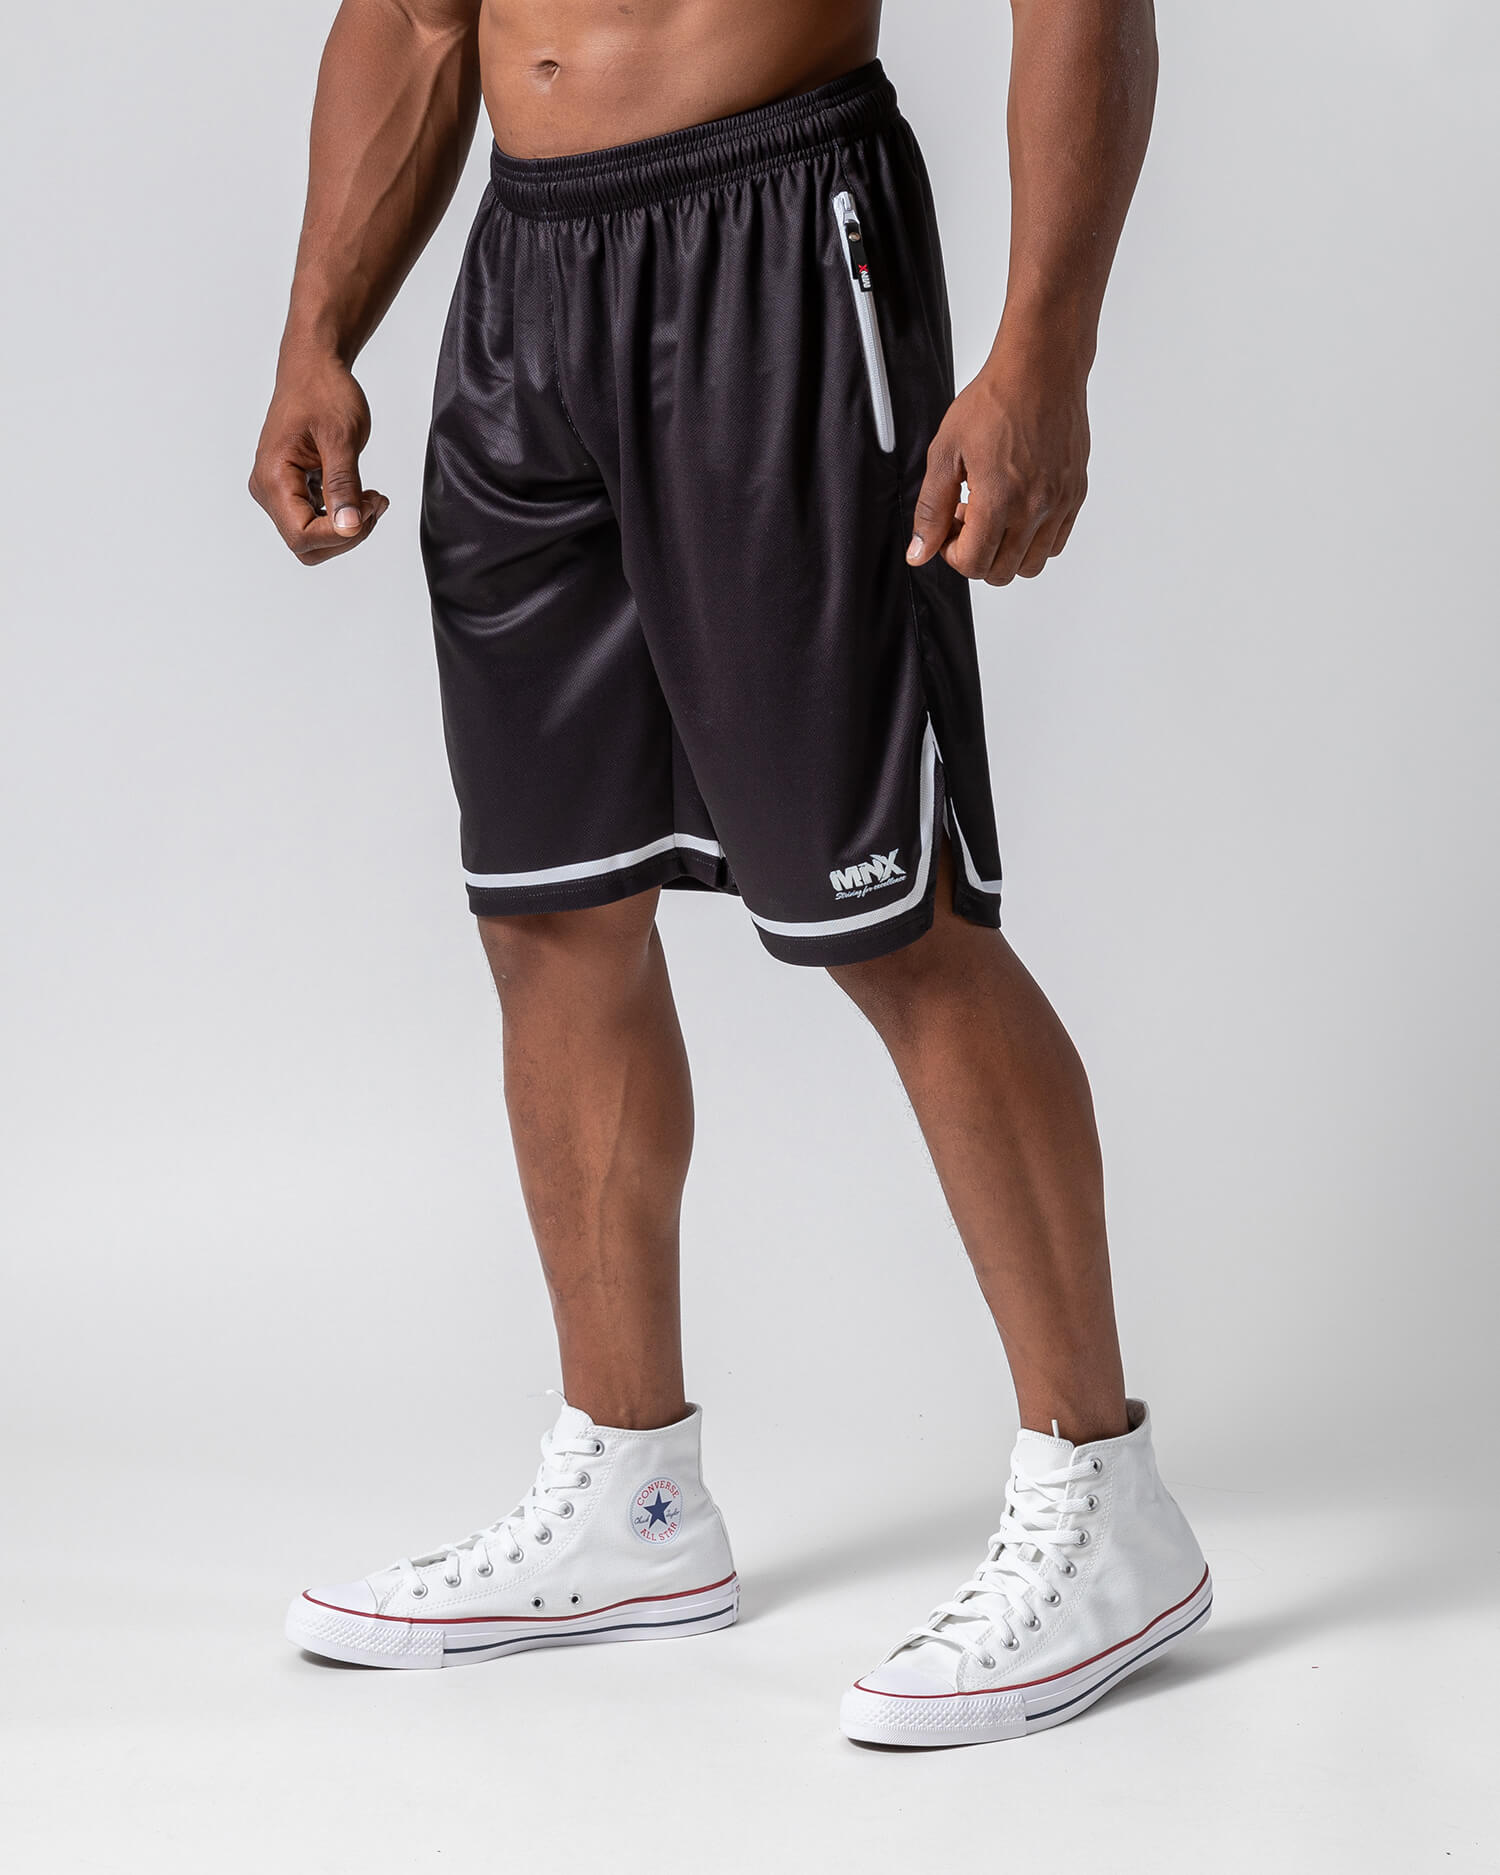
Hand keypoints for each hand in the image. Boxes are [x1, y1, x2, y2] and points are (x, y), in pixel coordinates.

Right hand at [249, 353, 388, 564]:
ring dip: (348, 528)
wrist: (313, 369)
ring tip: (372, 498)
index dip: (339, 534)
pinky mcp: (293, 490)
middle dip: (346, 534)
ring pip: (313, 538)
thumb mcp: (341, 437)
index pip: (301, 536)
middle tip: (374, 503)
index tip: (369, 507)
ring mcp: (278, 492)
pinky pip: (317, 521)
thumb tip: (348, 526)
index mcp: (273, 477)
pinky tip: (363, 496)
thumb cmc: (323, 392)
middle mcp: (268, 489)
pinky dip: (344, 517)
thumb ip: (344, 484)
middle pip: (306, 545)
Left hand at [907, 353, 1089, 584]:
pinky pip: (1055, 542)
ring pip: (1031, 564)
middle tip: (968, 519)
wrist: (1041, 370)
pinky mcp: (1075, 494)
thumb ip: (931, 509)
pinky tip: (1017, 508)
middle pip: (1002, 572)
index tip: (949, 527)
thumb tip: (919, 553)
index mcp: (1000, 499)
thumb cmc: (994, 401)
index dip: (952, 553)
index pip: (974, 564)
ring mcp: (1060, 503)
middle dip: (977, 555)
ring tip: (994, 513)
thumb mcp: (946, 453)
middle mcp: (1036, 508)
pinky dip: (1033, 540)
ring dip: (1006, 551)